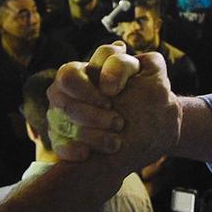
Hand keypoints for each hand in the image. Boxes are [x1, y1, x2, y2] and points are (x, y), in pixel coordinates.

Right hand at [47, 43, 179, 165]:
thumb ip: (124, 63)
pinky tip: (88, 153)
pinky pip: (59, 146)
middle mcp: (64, 94)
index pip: (68, 76)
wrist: (153, 125)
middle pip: (64, 104)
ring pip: (62, 126)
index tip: (112, 97)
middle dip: (92, 115)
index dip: (87, 89)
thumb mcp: (142, 73)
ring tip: (116, 143)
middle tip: (118, 122)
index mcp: (79, 73)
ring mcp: (60, 118)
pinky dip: (72, 150)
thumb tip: (112, 57)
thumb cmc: (143, 94)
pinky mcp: (63, 140)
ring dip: (90, 135)